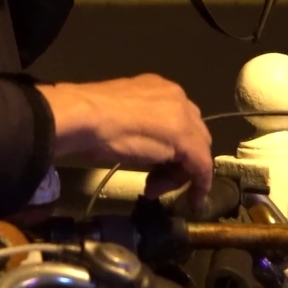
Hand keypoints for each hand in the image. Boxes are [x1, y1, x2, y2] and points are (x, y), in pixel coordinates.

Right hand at [39, 75, 212, 203]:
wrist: (86, 118)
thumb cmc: (90, 119)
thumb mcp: (120, 117)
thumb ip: (137, 125)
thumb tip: (138, 146)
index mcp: (159, 88)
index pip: (178, 121)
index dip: (170, 148)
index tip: (153, 167)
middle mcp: (176, 98)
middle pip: (192, 136)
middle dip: (177, 163)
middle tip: (154, 182)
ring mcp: (184, 117)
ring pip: (197, 151)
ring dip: (178, 175)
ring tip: (152, 188)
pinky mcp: (187, 141)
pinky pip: (202, 166)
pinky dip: (200, 185)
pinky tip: (193, 199)